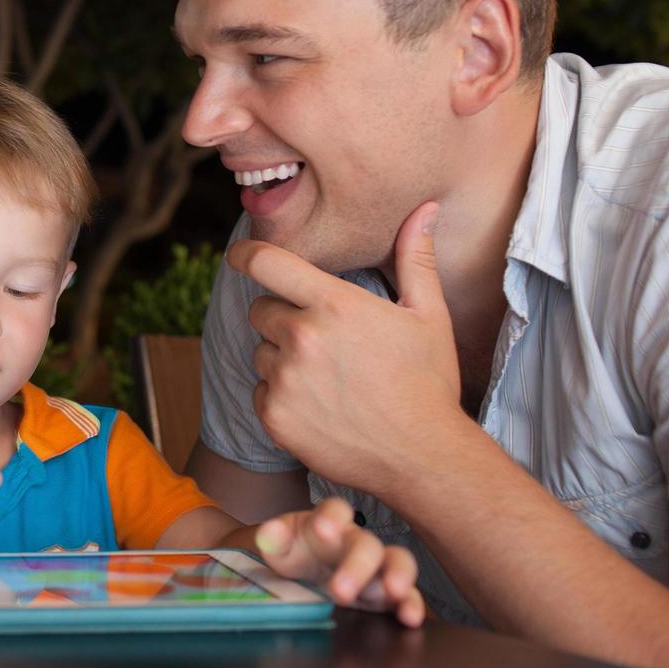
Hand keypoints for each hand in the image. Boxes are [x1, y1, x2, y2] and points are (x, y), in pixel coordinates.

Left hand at [227, 201, 466, 490]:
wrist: (425, 458)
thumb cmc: (428, 382)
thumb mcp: (428, 315)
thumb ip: (415, 258)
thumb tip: (424, 209)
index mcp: (334, 305)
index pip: (265, 263)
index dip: (246, 256)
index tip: (240, 257)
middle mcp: (302, 338)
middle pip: (260, 310)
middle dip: (283, 318)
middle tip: (324, 340)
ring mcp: (285, 380)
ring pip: (261, 352)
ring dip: (282, 359)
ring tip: (328, 378)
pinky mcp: (274, 416)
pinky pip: (260, 391)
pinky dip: (280, 396)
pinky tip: (320, 405)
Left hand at [257, 497, 425, 626]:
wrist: (305, 576)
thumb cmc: (296, 552)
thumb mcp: (279, 546)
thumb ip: (274, 538)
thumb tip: (268, 533)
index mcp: (328, 523)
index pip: (335, 509)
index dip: (331, 518)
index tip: (322, 531)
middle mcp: (357, 541)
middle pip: (367, 544)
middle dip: (357, 565)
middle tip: (340, 590)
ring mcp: (377, 567)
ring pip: (398, 562)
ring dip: (398, 577)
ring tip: (394, 593)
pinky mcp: (388, 592)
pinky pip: (408, 595)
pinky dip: (412, 605)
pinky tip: (410, 618)